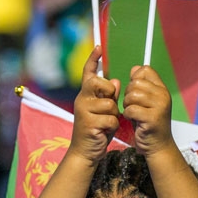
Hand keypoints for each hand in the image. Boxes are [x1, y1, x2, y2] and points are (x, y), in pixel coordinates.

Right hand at [69, 46, 121, 164]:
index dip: (93, 59)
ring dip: (113, 115)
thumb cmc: (97, 129)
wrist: (86, 151)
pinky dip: (113, 126)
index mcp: (86, 94)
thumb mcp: (105, 111)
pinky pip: (111, 119)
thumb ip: (108, 96)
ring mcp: (83, 111)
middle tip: (109, 103)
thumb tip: (115, 80)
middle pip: (97, 83)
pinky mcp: (88, 123)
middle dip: (108, 91)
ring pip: (109, 104)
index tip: (99, 46)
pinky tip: (105, 132)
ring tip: (106, 123)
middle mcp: (82, 99)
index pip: (88, 73)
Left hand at [121, 65, 173, 157]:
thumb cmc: (148, 123)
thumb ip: (141, 85)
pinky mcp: (152, 118)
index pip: (145, 70)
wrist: (158, 145)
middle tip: (132, 105)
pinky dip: (127, 115)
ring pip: (132, 95)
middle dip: (128, 94)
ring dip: (127, 104)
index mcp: (162, 89)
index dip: (135, 79)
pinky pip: (131, 109)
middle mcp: (163, 95)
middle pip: (136, 82)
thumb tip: (135, 68)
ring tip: (132, 112)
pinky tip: (133, 120)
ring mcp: (159, 106)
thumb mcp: (145, 101)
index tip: (135, 92)